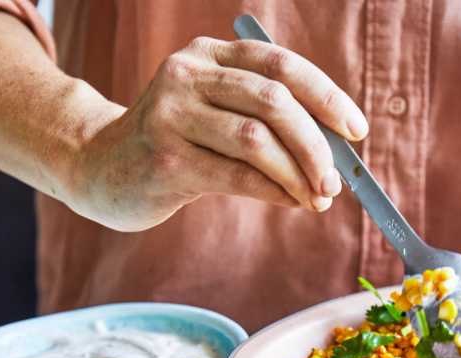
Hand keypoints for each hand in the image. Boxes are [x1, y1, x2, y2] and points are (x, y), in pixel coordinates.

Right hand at [68, 37, 367, 230]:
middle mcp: (187, 74)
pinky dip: (274, 192)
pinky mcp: (165, 160)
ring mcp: (171, 114)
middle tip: (335, 181)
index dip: (327, 97)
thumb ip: (267, 121)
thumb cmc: (179, 145)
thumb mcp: (217, 115)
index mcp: (209, 53)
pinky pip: (236, 177)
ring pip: (256, 141)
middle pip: (273, 101)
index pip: (281, 64)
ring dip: (298, 174)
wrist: (103, 170)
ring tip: (317, 198)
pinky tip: (291, 202)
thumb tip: (336, 155)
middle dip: (316, 145)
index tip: (357, 130)